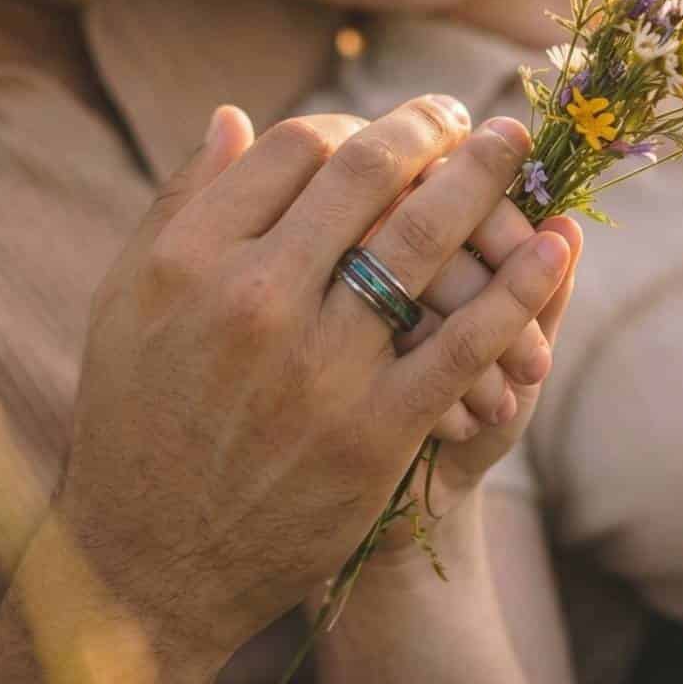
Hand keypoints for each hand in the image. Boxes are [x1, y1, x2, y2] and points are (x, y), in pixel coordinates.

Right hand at [60, 97, 570, 669]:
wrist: (151, 566)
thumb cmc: (136, 422)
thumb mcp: (127, 303)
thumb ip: (181, 205)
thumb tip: (235, 117)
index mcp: (186, 258)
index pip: (295, 147)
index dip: (353, 122)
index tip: (390, 127)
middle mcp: (249, 298)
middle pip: (365, 176)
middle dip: (428, 130)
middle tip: (466, 117)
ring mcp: (316, 367)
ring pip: (419, 243)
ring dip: (482, 181)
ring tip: (513, 144)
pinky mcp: (371, 433)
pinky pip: (460, 341)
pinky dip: (515, 289)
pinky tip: (555, 246)